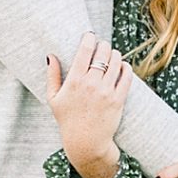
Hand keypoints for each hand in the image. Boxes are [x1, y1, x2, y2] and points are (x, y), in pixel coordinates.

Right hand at [45, 33, 129, 177]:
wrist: (86, 142)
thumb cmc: (68, 120)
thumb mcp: (53, 98)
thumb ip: (52, 76)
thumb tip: (50, 56)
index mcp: (74, 81)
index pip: (85, 51)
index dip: (89, 38)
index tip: (90, 36)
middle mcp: (91, 84)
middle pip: (103, 52)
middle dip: (103, 45)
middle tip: (102, 47)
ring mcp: (106, 92)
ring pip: (116, 61)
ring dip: (115, 54)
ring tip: (112, 56)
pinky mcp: (118, 99)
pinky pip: (127, 76)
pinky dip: (126, 67)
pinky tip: (122, 66)